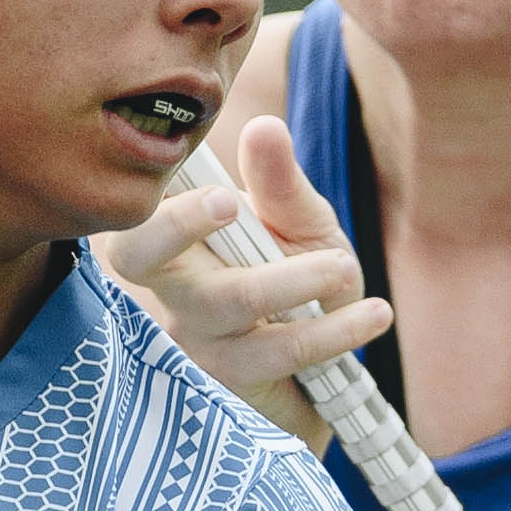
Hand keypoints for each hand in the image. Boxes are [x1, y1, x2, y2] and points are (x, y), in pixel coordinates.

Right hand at [95, 113, 385, 433]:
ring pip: (228, 302)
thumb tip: (263, 126)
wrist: (330, 372)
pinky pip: (277, 351)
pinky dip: (333, 330)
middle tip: (227, 202)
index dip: (154, 192)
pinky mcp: (233, 384)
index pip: (137, 211)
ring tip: (344, 266)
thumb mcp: (300, 226)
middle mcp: (175, 289)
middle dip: (177, 223)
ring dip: (294, 280)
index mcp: (181, 242)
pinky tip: (374, 315)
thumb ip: (280, 184)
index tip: (206, 177)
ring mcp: (198, 340)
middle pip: (136, 255)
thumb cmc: (302, 285)